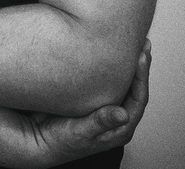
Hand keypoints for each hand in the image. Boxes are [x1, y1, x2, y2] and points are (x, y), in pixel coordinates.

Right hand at [33, 39, 150, 160]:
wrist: (40, 138)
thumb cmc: (61, 141)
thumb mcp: (80, 132)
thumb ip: (101, 122)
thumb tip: (123, 115)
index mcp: (120, 128)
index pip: (139, 99)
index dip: (141, 77)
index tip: (141, 56)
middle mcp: (117, 117)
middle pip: (135, 88)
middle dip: (140, 66)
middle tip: (144, 43)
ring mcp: (106, 107)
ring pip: (124, 83)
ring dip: (128, 64)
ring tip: (133, 44)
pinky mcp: (94, 98)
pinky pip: (108, 80)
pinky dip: (112, 66)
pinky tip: (111, 52)